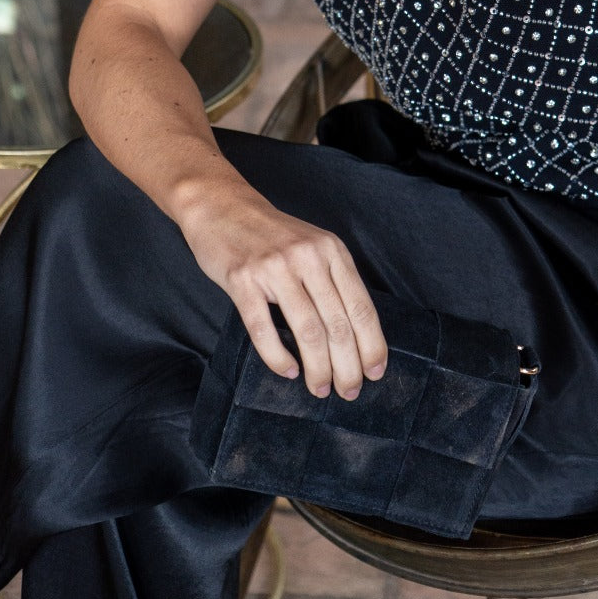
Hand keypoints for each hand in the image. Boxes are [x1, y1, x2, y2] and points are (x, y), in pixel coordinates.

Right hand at [180, 177, 387, 401]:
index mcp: (331, 250)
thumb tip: (355, 335)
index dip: (371, 344)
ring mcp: (274, 268)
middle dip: (347, 366)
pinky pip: (263, 329)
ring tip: (320, 389)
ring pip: (307, 331)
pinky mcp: (242, 280)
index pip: (361, 306)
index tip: (376, 373)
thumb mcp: (312, 246)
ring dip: (318, 368)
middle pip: (337, 324)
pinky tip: (287, 371)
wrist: (221, 206)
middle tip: (348, 392)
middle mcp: (307, 257)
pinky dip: (278, 357)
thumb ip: (332, 280)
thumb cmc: (271, 235)